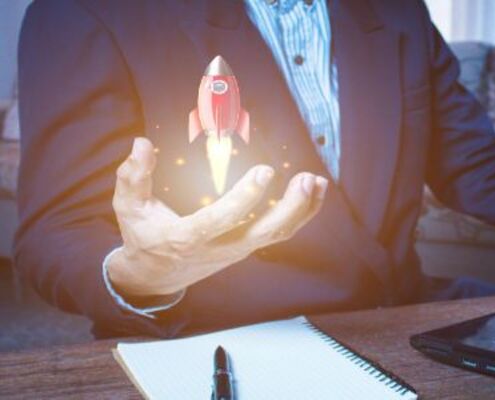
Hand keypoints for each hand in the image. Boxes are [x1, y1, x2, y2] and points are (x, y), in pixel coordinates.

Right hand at [107, 137, 327, 296]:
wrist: (155, 277)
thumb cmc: (144, 236)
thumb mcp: (129, 208)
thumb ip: (133, 177)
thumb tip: (141, 144)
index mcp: (188, 238)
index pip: (222, 219)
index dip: (245, 198)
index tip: (264, 171)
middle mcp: (219, 247)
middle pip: (264, 233)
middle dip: (289, 208)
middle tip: (305, 179)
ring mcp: (237, 250)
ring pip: (278, 234)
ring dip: (302, 209)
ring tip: (317, 181)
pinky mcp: (247, 247)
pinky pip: (280, 233)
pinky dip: (301, 214)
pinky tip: (314, 192)